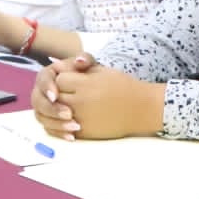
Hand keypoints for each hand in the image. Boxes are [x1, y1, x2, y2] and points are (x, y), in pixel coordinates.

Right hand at [32, 54, 96, 136]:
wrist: (94, 88)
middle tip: (69, 114)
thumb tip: (79, 61)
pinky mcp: (50, 120)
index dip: (47, 88)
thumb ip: (85, 59)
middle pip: (38, 101)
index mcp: (48, 75)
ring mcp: (44, 107)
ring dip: (56, 124)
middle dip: (52, 109)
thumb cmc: (87, 74)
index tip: (56, 96)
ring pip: (42, 117)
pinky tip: (72, 137)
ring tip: (75, 127)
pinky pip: (49, 129)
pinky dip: (59, 133)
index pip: (42, 80)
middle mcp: (42, 92)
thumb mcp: (88, 64)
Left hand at [44, 64, 165, 140]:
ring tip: (70, 104)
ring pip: (57, 114)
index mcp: (85, 84)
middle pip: (55, 96)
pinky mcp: (85, 133)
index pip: (59, 79)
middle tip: (69, 92)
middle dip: (60, 93)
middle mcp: (81, 102)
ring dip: (59, 109)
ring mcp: (82, 119)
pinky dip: (64, 123)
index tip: (71, 79)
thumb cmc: (124, 86)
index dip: (63, 78)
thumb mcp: (102, 70)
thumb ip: (80, 68)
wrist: (142, 109)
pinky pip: (64, 128)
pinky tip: (74, 117)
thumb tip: (58, 66)